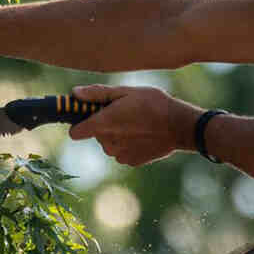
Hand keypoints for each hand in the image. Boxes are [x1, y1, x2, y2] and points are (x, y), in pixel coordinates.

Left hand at [68, 85, 204, 166]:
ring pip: (110, 143)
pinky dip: (129, 144)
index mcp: (103, 124)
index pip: (75, 132)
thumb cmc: (153, 104)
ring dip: (117, 134)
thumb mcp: (125, 92)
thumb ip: (97, 94)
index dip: (79, 122)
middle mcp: (107, 142)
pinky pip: (122, 151)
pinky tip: (143, 134)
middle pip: (96, 134)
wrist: (179, 126)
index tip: (88, 114)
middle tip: (124, 112)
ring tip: (137, 122)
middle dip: (105, 124)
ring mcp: (119, 154)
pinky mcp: (131, 161)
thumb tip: (74, 94)